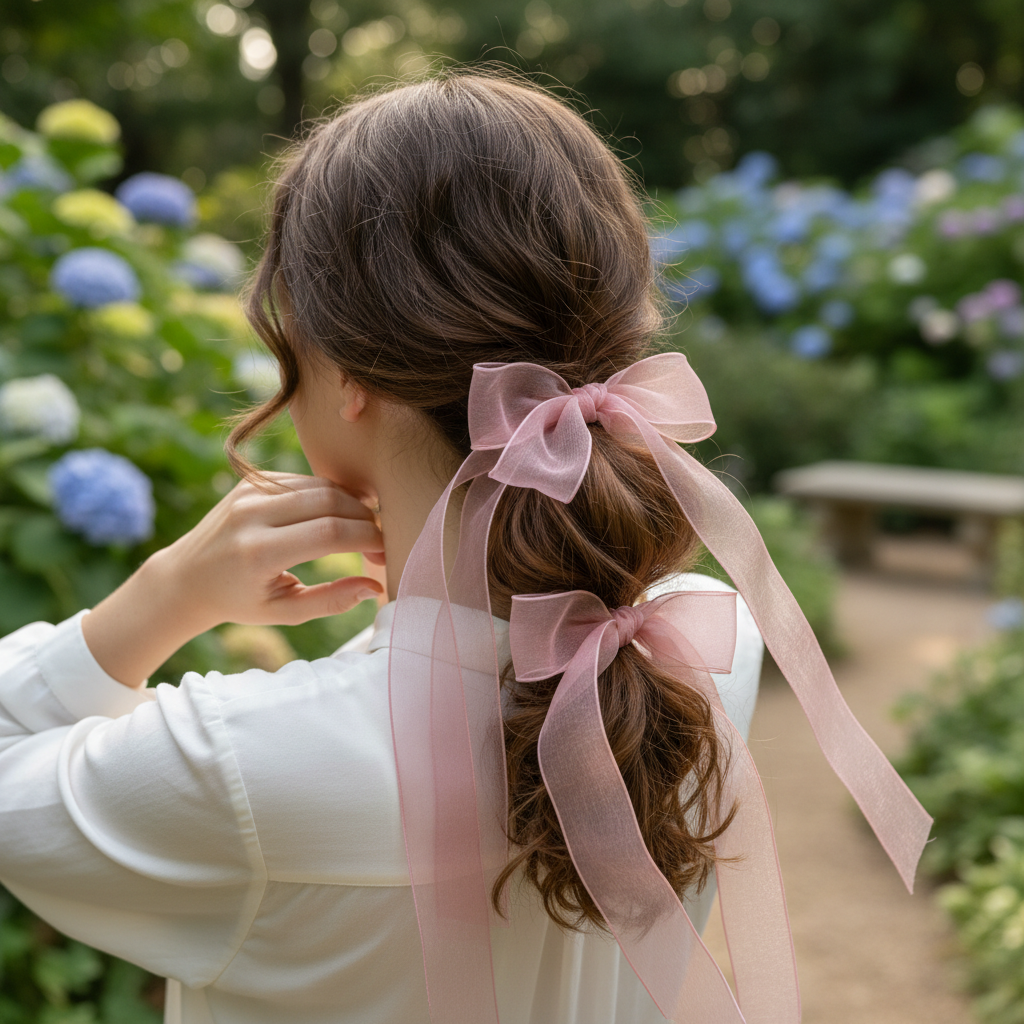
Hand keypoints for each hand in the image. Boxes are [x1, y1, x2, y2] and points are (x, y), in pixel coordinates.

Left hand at [83, 473, 384, 685]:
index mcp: (259, 552)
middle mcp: (252, 515)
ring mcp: (250, 492)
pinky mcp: (252, 481)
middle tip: (379, 541)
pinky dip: (330, 495)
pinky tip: (340, 515)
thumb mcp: (283, 612)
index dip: (368, 539)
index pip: (331, 534)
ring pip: (322, 486)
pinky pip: (304, 481)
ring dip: (352, 504)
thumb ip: (331, 601)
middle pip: (332, 502)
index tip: (384, 552)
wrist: (186, 576)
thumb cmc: (239, 601)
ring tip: (364, 528)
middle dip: (366, 519)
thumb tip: (375, 588)